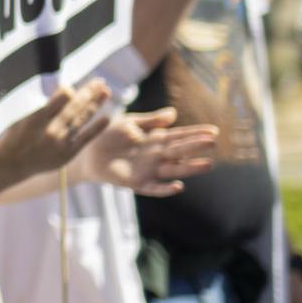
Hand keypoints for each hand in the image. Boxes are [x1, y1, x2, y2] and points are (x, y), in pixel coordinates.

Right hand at [0, 81, 114, 187]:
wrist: (13, 164)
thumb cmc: (18, 135)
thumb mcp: (26, 117)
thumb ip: (47, 106)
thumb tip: (68, 88)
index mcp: (37, 119)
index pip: (58, 100)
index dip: (68, 92)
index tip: (76, 85)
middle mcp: (50, 131)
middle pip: (74, 108)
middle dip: (89, 93)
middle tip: (100, 81)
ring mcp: (61, 143)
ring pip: (82, 119)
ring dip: (96, 105)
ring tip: (106, 92)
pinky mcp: (68, 154)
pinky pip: (86, 138)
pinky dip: (97, 128)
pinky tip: (108, 117)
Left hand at [69, 107, 218, 194]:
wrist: (87, 152)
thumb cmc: (110, 135)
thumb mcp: (131, 123)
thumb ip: (152, 121)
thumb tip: (174, 113)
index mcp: (156, 139)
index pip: (180, 136)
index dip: (196, 133)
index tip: (214, 131)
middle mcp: (156, 156)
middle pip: (180, 150)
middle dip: (196, 146)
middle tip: (213, 142)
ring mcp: (148, 170)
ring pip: (173, 169)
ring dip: (190, 167)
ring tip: (208, 164)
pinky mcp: (137, 182)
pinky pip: (153, 188)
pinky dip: (165, 189)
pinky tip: (178, 186)